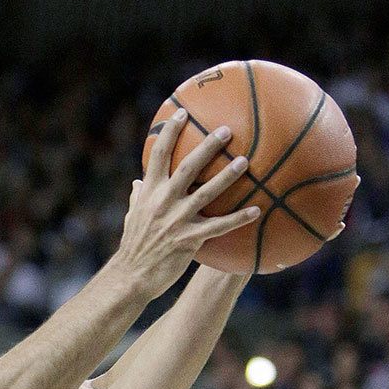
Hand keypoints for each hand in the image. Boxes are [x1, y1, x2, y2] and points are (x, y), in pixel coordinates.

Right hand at [116, 111, 260, 299]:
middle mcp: (162, 202)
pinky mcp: (188, 240)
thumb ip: (137, 197)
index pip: (158, 155)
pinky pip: (218, 227)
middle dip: (207, 147)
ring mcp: (176, 221)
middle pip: (187, 167)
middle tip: (227, 130)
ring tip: (245, 162)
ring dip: (227, 177)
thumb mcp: (131, 216)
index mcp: (149, 192)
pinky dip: (237, 219)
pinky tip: (256, 211)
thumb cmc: (133, 245)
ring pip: (206, 194)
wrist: (131, 276)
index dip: (169, 132)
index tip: (181, 113)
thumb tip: (137, 183)